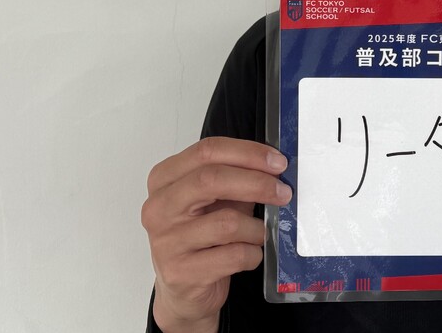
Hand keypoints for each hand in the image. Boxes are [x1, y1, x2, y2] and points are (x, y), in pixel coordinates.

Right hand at [141, 137, 291, 332]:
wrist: (184, 290)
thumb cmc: (203, 237)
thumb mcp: (217, 200)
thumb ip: (238, 179)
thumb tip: (275, 166)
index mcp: (165, 179)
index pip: (206, 151)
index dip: (248, 153)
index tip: (278, 162)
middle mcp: (158, 207)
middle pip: (211, 179)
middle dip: (257, 183)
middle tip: (283, 192)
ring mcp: (165, 242)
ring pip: (227, 222)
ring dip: (256, 228)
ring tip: (260, 233)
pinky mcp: (180, 273)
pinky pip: (233, 256)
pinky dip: (252, 254)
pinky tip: (250, 254)